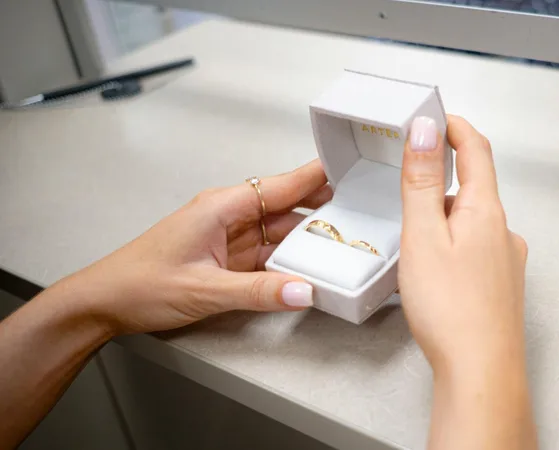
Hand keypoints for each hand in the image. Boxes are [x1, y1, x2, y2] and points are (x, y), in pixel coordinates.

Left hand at [62, 160, 331, 335]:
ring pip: (279, 232)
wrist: (104, 303)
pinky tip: (308, 268)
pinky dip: (288, 261)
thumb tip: (304, 291)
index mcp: (221, 206)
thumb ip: (258, 292)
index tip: (348, 168)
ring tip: (342, 244)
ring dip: (306, 240)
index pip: (280, 185)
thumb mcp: (204, 290)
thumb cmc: (140, 283)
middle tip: (360, 215)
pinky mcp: (226, 260)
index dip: (315, 176)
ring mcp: (228, 238)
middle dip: (321, 211)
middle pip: (285, 208)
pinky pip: (267, 254)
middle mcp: (228, 216)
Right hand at [399, 115, 527, 371]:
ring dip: (445, 218)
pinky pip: (476, 249)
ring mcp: (507, 261)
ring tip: (415, 240)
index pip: (476, 150)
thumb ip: (421, 182)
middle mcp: (504, 232)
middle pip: (473, 187)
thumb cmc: (452, 311)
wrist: (481, 372)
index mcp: (486, 212)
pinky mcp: (501, 286)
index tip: (437, 117)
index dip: (455, 127)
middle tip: (410, 184)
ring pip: (473, 222)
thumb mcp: (423, 236)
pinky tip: (436, 272)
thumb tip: (425, 130)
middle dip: (442, 179)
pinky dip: (454, 245)